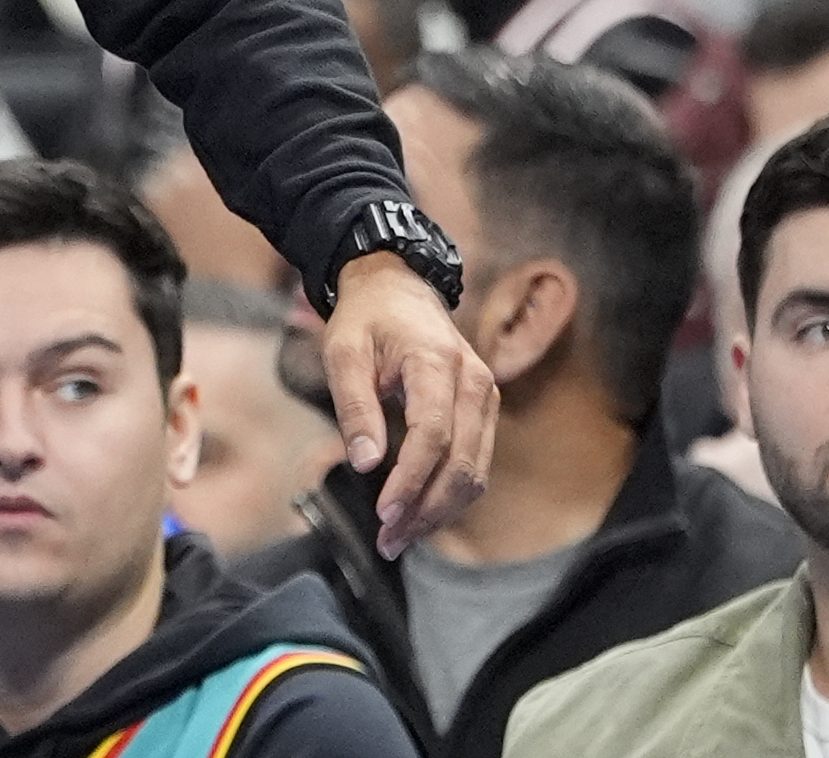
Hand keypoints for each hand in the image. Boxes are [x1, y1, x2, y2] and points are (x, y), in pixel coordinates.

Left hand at [320, 252, 498, 556]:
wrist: (397, 287)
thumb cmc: (366, 319)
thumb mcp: (343, 351)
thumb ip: (354, 406)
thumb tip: (365, 464)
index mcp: (436, 362)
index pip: (433, 434)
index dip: (410, 480)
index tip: (383, 514)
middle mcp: (474, 382)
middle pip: (461, 463)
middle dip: (426, 509)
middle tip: (388, 540)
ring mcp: (485, 398)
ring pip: (474, 472)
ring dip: (440, 511)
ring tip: (399, 538)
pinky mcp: (483, 412)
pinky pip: (475, 464)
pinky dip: (450, 495)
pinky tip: (419, 514)